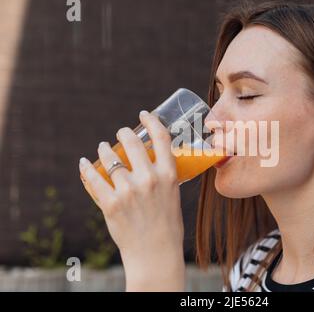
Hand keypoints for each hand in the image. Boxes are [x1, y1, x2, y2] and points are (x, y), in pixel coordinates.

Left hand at [79, 110, 184, 290]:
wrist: (156, 254)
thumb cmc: (168, 226)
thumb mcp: (172, 196)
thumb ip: (163, 178)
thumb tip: (150, 163)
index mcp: (169, 175)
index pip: (162, 138)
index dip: (152, 121)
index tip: (144, 114)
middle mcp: (149, 178)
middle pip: (132, 142)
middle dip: (124, 132)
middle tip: (121, 133)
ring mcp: (129, 190)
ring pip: (110, 158)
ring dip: (104, 149)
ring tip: (103, 148)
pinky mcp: (110, 203)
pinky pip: (93, 178)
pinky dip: (86, 168)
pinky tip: (84, 164)